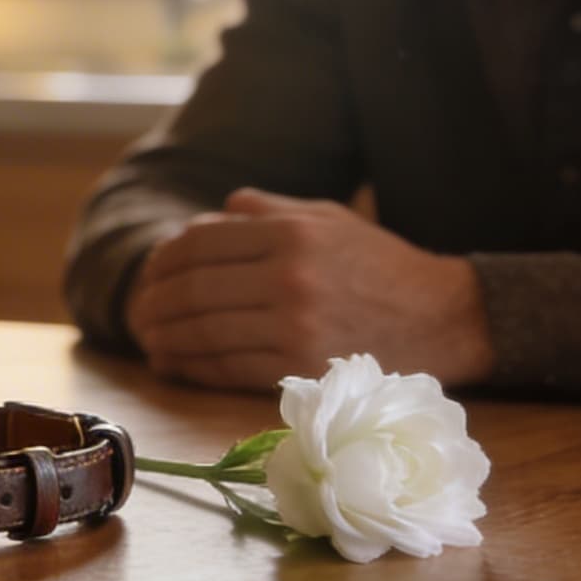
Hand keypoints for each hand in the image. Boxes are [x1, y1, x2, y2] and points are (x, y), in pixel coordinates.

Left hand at [123, 188, 494, 391]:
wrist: (443, 318)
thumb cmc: (380, 265)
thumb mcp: (328, 218)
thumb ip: (266, 211)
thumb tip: (213, 213)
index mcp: (291, 232)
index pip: (201, 242)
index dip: (163, 259)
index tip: (150, 274)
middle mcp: (289, 277)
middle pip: (194, 289)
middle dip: (153, 303)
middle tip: (137, 314)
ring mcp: (294, 327)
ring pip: (204, 332)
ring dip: (165, 338)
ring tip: (149, 340)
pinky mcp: (301, 369)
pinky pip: (228, 367)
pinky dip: (193, 366)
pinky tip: (176, 364)